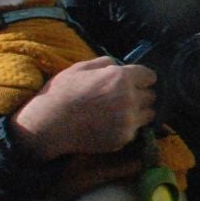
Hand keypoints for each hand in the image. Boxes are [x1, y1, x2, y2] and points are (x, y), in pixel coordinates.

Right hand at [10, 56, 155, 160]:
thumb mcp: (80, 68)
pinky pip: (136, 130)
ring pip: (148, 114)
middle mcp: (130, 98)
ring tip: (120, 113)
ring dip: (139, 112)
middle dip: (140, 95)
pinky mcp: (124, 138)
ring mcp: (128, 120)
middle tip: (125, 99)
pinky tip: (111, 125)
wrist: (48, 125)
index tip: (135, 82)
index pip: (150, 76)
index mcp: (121, 77)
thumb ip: (104, 63)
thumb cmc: (61, 93)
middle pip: (151, 95)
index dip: (142, 78)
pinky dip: (128, 127)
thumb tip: (118, 64)